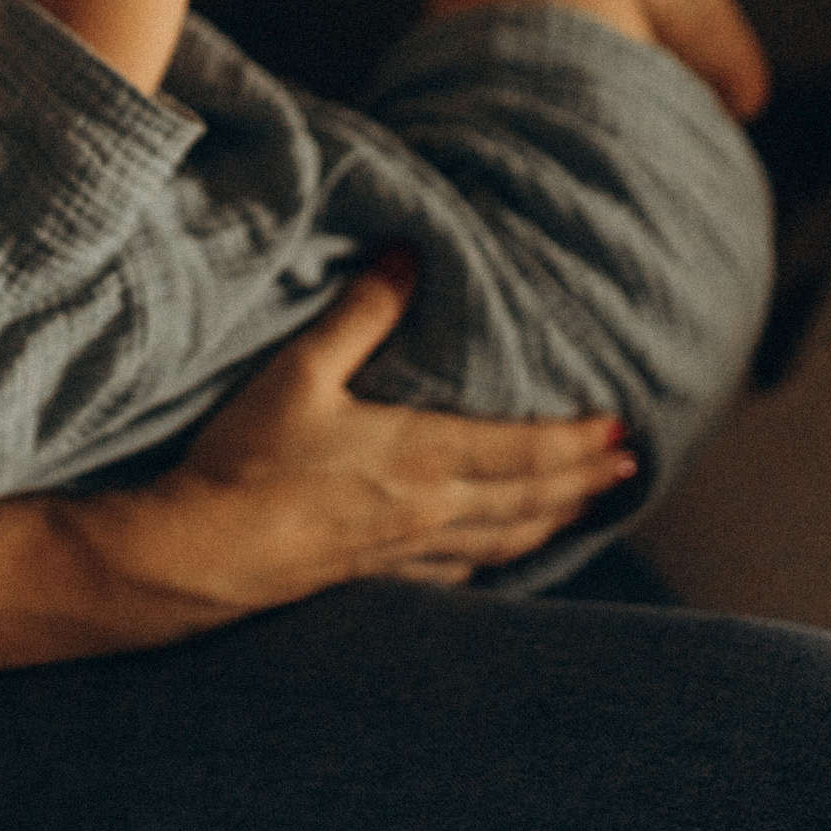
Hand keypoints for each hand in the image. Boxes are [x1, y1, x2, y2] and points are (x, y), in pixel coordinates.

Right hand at [91, 256, 638, 612]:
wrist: (202, 551)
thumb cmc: (248, 459)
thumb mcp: (300, 372)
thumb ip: (361, 314)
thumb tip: (410, 257)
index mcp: (422, 456)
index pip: (524, 451)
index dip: (576, 441)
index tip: (619, 429)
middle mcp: (430, 509)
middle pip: (529, 498)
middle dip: (583, 481)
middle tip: (627, 468)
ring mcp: (406, 549)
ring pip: (505, 537)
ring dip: (553, 519)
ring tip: (586, 505)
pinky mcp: (377, 573)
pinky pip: (462, 568)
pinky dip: (500, 555)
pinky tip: (502, 552)